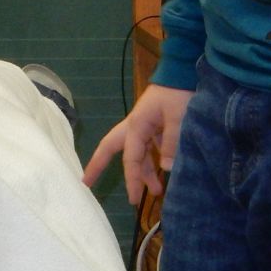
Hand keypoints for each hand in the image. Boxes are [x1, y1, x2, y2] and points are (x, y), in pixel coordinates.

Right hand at [82, 84, 193, 204]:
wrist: (183, 72)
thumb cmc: (178, 92)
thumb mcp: (177, 117)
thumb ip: (172, 143)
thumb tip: (166, 169)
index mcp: (137, 125)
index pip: (131, 158)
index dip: (132, 179)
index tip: (133, 199)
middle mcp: (137, 126)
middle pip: (113, 149)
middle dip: (100, 165)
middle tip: (87, 182)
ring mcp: (146, 126)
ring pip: (138, 152)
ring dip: (143, 171)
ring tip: (157, 192)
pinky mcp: (157, 125)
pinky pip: (151, 148)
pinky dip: (155, 161)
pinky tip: (165, 172)